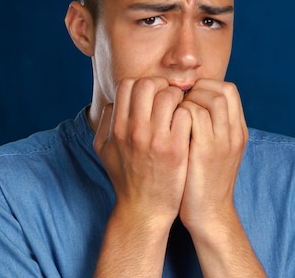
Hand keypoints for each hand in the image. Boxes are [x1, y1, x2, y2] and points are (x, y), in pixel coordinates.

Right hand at [93, 77, 191, 228]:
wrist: (144, 210)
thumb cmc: (126, 178)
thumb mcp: (104, 150)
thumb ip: (105, 122)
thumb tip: (114, 101)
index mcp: (117, 128)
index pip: (128, 85)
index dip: (142, 84)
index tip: (152, 95)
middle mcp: (134, 131)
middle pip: (148, 84)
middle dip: (162, 86)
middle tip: (169, 99)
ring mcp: (156, 139)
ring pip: (169, 95)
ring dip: (178, 98)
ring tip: (181, 109)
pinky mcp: (176, 149)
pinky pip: (185, 114)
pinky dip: (189, 113)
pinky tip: (189, 123)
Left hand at [176, 79, 248, 233]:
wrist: (208, 214)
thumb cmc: (204, 181)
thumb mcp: (217, 151)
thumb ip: (211, 127)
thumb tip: (191, 102)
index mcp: (238, 131)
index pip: (229, 90)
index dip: (206, 87)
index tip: (188, 97)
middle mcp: (234, 133)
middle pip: (222, 91)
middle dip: (196, 90)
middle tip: (178, 102)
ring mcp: (223, 141)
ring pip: (210, 99)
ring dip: (188, 100)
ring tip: (174, 113)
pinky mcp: (206, 151)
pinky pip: (194, 115)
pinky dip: (180, 113)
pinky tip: (168, 125)